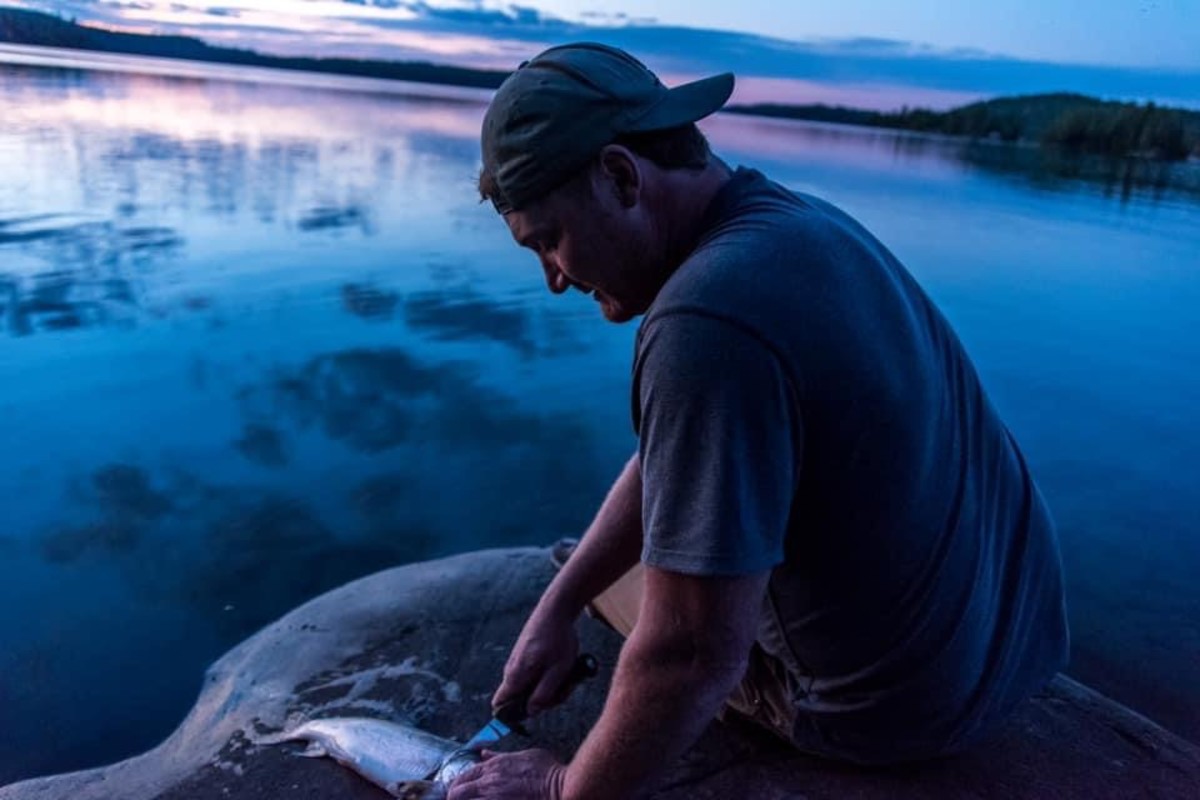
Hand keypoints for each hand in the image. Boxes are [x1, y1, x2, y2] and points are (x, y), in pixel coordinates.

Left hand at [446, 749, 564, 799]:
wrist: (560, 787)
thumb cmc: (546, 771)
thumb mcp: (523, 756)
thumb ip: (499, 757)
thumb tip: (483, 754)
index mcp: (494, 766)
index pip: (464, 775)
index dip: (456, 786)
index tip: (456, 792)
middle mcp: (489, 782)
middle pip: (457, 793)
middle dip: (454, 797)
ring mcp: (494, 798)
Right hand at [493, 608, 579, 716]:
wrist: (556, 609)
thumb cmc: (558, 639)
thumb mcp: (558, 671)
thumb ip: (543, 694)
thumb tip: (531, 713)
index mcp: (515, 676)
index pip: (500, 705)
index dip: (513, 716)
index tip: (536, 710)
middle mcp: (512, 670)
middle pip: (521, 699)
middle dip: (544, 699)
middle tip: (565, 686)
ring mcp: (518, 662)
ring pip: (531, 686)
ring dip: (550, 686)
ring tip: (567, 672)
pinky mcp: (526, 656)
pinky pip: (535, 675)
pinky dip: (549, 674)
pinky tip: (562, 664)